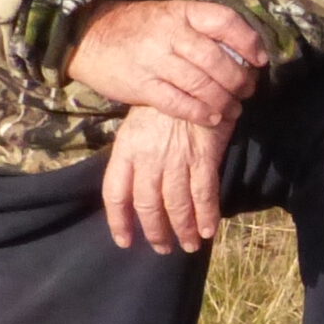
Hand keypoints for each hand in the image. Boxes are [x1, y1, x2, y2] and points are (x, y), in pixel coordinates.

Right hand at [65, 0, 267, 124]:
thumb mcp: (168, 16)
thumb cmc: (137, 28)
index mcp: (181, 12)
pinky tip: (212, 118)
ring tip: (234, 109)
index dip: (247, 41)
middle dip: (238, 80)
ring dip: (223, 100)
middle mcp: (170, 34)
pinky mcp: (142, 86)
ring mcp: (155, 60)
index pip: (224, 21)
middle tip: (247, 91)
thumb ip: (199, 30)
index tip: (260, 58)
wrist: (88, 36)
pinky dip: (200, 113)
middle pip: (216, 60)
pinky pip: (178, 103)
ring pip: (201, 84)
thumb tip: (240, 51)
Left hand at [103, 105, 232, 252]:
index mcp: (126, 149)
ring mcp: (176, 158)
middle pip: (147, 205)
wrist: (194, 76)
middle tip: (163, 247)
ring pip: (176, 204)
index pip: (115, 193)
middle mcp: (148, 158)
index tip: (124, 241)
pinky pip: (203, 194)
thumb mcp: (137, 124)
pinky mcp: (203, 156)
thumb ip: (133, 155)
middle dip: (155, 231)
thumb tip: (133, 187)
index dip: (119, 221)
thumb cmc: (163, 101)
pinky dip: (206, 215)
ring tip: (187, 245)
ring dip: (182, 229)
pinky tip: (207, 231)